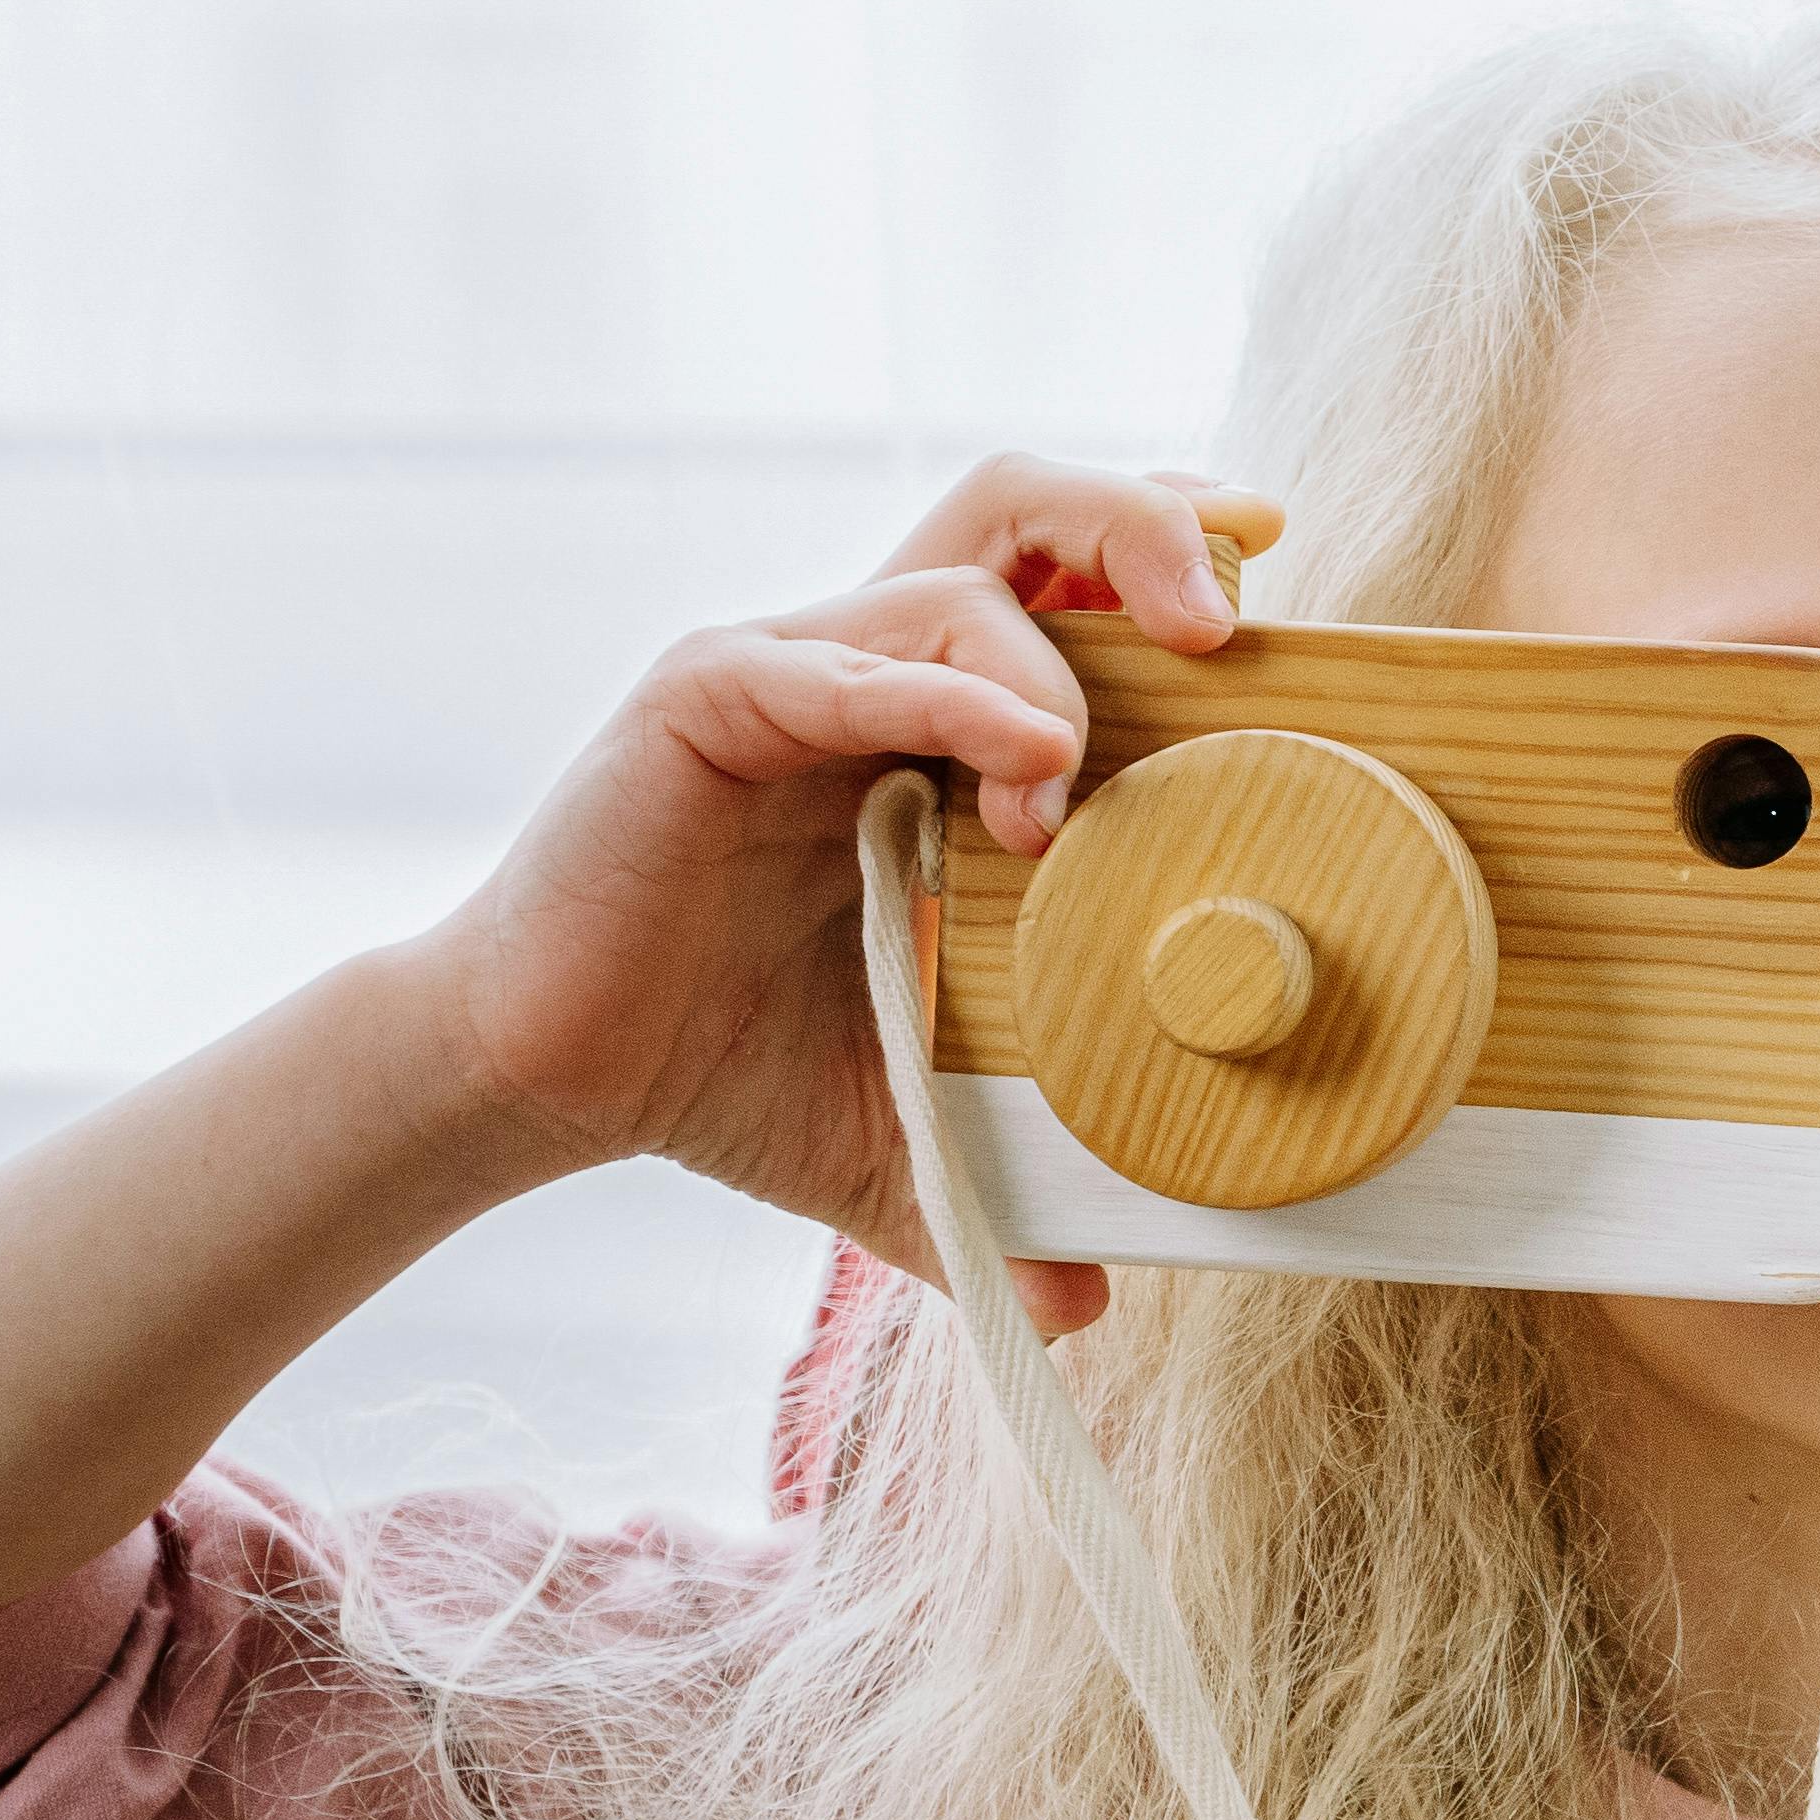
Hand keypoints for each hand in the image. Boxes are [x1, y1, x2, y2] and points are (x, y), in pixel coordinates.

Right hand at [394, 453, 1270, 1334]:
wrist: (546, 1081)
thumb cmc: (720, 1069)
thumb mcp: (897, 1136)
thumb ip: (999, 1198)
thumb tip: (1091, 1313)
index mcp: (934, 723)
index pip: (1073, 581)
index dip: (1171, 555)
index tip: (1273, 587)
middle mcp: (871, 664)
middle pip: (1030, 506)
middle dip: (1148, 525)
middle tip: (1231, 625)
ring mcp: (790, 666)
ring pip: (958, 573)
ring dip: (1051, 671)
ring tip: (1073, 797)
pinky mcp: (709, 694)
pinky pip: (850, 657)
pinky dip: (954, 691)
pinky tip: (1026, 761)